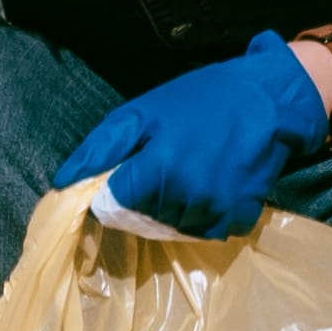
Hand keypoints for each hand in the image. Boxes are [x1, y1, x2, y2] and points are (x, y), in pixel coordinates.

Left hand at [57, 39, 329, 238]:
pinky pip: (205, 230)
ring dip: (171, 208)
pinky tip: (209, 185)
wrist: (270, 100)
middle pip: (142, 217)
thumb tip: (61, 183)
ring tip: (186, 172)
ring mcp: (217, 212)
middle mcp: (187, 197)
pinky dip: (201, 214)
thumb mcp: (141, 112)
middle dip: (143, 197)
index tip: (124, 175)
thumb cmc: (200, 100)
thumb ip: (99, 149)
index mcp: (159, 169)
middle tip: (163, 164)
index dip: (112, 191)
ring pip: (173, 227)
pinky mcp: (241, 219)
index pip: (113, 205)